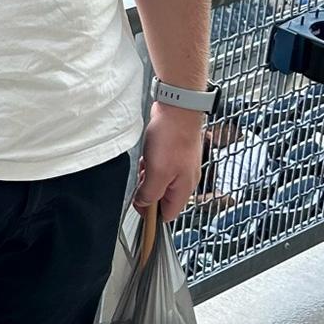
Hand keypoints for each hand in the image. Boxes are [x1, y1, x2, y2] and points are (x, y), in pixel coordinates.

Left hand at [133, 102, 205, 222]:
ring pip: (158, 181)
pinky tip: (149, 152)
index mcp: (184, 189)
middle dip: (147, 189)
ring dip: (147, 174)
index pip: (168, 214)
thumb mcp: (157, 172)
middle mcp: (185, 180)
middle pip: (161, 197)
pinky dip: (150, 162)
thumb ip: (150, 193)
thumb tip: (144, 206)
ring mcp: (180, 166)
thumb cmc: (171, 138)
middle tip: (143, 175)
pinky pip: (158, 166)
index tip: (139, 204)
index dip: (151, 214)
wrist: (177, 109)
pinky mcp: (174, 154)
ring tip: (147, 160)